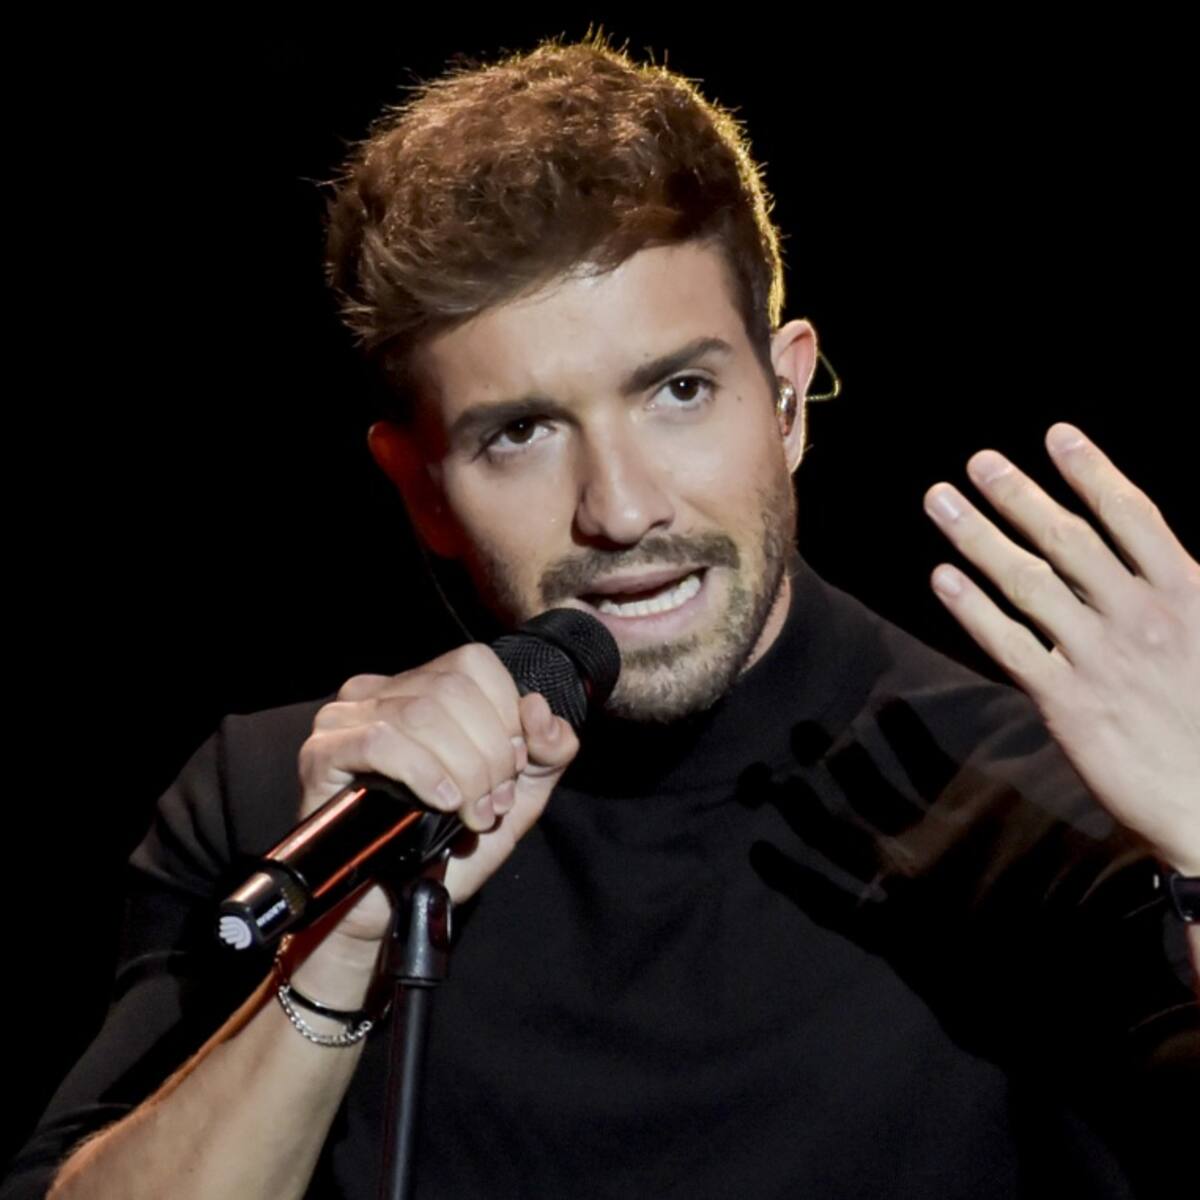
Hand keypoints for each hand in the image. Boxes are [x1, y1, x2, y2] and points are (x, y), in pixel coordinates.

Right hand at [294, 643, 579, 947]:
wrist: (388, 907)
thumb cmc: (447, 849)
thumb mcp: (518, 797)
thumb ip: (547, 751)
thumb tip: (537, 706)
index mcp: (425, 687)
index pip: (475, 664)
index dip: (505, 715)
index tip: (512, 770)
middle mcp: (381, 691)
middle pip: (452, 689)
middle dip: (488, 752)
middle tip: (492, 803)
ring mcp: (345, 718)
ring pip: (422, 713)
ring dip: (462, 770)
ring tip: (471, 813)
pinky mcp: (322, 752)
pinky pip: (381, 742)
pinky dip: (423, 772)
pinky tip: (440, 803)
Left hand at [923, 422, 1199, 872]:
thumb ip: (1183, 589)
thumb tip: (1153, 550)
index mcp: (1187, 594)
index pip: (1132, 516)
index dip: (1091, 472)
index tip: (1056, 435)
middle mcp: (1139, 616)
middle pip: (1066, 539)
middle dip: (1016, 495)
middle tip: (978, 462)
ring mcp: (1099, 657)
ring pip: (1026, 582)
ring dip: (977, 536)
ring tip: (939, 500)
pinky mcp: (1067, 702)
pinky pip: (1008, 645)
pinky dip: (972, 610)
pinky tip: (942, 579)